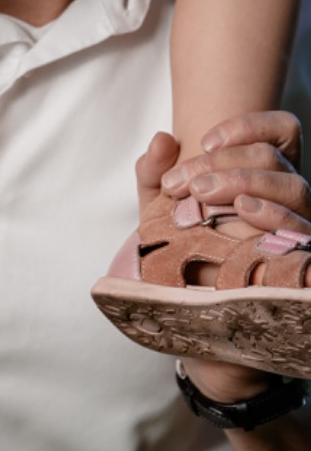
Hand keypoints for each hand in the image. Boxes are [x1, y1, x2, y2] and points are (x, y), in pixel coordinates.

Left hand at [141, 111, 309, 404]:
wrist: (192, 326)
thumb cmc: (180, 263)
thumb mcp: (158, 218)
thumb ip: (154, 178)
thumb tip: (160, 138)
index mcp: (260, 179)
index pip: (279, 131)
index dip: (249, 124)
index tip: (204, 141)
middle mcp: (286, 201)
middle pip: (275, 157)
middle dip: (227, 162)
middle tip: (185, 184)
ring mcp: (297, 231)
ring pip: (295, 185)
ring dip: (246, 180)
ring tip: (206, 195)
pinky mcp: (301, 263)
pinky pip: (303, 230)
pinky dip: (274, 212)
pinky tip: (244, 210)